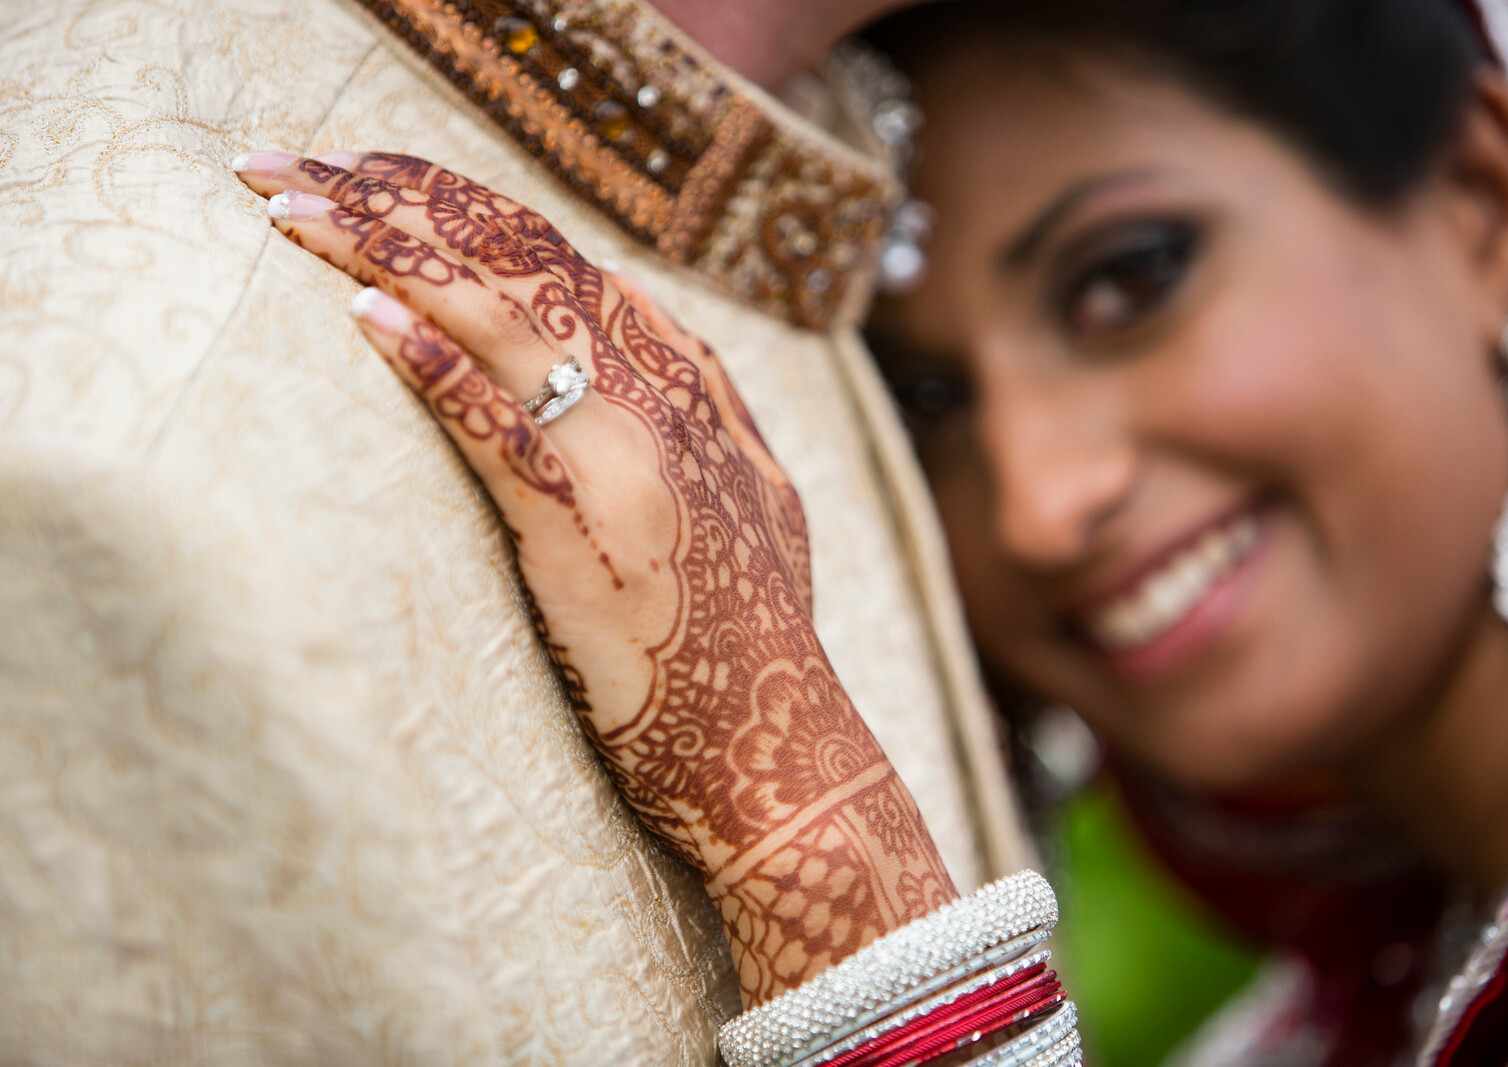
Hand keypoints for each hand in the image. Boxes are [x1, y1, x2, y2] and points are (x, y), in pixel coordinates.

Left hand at [233, 151, 955, 1004]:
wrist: (780, 752)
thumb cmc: (749, 647)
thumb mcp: (746, 504)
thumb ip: (699, 414)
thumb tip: (637, 334)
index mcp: (696, 392)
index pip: (569, 264)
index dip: (472, 209)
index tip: (385, 178)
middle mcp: (664, 404)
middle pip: (523, 266)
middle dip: (408, 200)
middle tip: (303, 165)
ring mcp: (631, 459)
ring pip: (502, 322)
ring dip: (390, 252)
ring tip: (295, 207)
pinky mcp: (592, 529)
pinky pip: (502, 428)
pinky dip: (433, 365)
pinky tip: (367, 316)